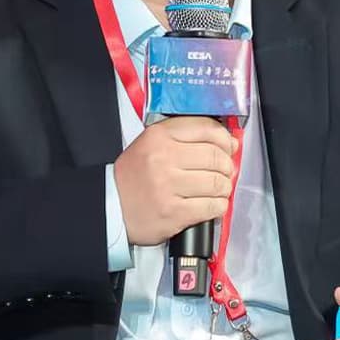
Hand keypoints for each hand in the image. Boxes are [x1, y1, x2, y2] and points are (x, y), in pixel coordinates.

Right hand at [114, 117, 237, 244]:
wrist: (111, 207)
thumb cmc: (133, 178)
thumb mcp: (150, 144)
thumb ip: (184, 138)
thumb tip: (227, 141)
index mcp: (158, 136)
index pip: (206, 128)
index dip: (225, 138)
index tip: (229, 146)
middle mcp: (163, 158)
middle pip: (215, 156)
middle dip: (227, 166)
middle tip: (225, 172)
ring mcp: (168, 186)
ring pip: (217, 182)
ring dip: (224, 187)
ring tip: (219, 189)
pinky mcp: (174, 212)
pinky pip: (211, 206)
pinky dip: (219, 206)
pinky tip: (213, 204)